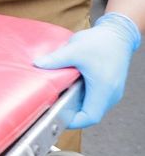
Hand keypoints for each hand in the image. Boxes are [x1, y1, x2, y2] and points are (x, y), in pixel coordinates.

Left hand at [34, 12, 140, 128]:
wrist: (118, 34)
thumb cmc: (102, 42)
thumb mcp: (75, 50)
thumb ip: (56, 60)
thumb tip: (38, 65)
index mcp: (104, 89)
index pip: (90, 117)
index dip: (73, 121)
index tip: (56, 116)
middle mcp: (110, 94)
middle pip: (90, 114)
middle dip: (71, 113)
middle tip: (53, 105)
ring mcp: (111, 91)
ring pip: (92, 107)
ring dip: (77, 104)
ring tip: (60, 96)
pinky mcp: (109, 87)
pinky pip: (95, 99)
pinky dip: (82, 97)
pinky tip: (71, 87)